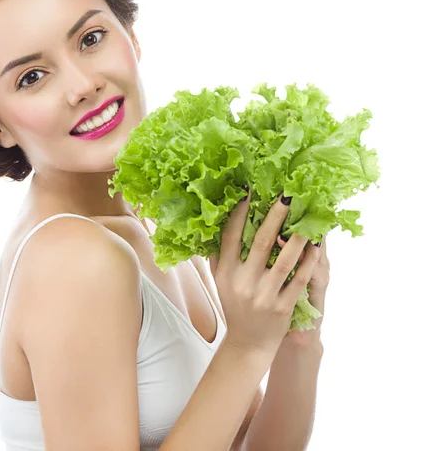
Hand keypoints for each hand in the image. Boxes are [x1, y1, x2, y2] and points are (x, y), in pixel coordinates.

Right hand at [208, 190, 322, 355]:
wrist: (248, 344)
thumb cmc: (234, 307)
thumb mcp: (220, 281)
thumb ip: (218, 256)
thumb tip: (217, 223)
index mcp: (226, 272)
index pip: (231, 236)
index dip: (239, 212)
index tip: (249, 191)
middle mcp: (243, 281)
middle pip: (259, 242)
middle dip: (274, 217)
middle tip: (287, 195)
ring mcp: (263, 295)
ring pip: (283, 259)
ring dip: (297, 237)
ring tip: (307, 218)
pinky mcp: (282, 306)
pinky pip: (299, 279)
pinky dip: (308, 262)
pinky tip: (317, 246)